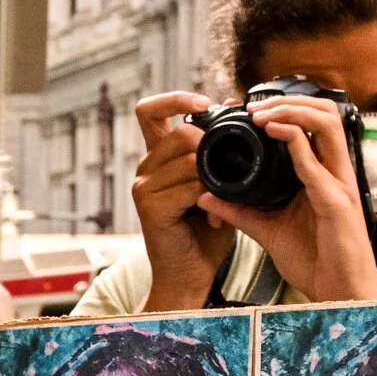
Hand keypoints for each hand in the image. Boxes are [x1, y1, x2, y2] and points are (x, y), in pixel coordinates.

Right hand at [131, 92, 232, 310]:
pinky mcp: (150, 208)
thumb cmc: (205, 234)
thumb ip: (220, 150)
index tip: (205, 103)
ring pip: (188, 157)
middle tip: (228, 177)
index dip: (176, 98)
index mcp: (157, 159)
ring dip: (214, 178)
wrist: (190, 277)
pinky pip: (190, 185)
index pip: (151, 111)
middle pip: (180, 132)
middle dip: (211, 148)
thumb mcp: (218, 183)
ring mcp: (143, 188)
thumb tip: (232, 103)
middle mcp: (144, 169)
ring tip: (221, 204)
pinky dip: (210, 198)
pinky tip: (214, 217)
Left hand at [196, 94, 376, 303]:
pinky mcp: (337, 202)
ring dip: (292, 110)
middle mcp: (336, 173)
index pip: (313, 126)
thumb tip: (206, 198)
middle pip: (325, 112)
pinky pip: (316, 161)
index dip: (286, 110)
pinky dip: (293, 140)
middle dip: (290, 100)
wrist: (340, 295)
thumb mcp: (268, 231)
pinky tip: (271, 131)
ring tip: (261, 113)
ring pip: (327, 123)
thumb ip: (241, 212)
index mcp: (324, 175)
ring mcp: (340, 184)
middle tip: (254, 107)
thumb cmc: (316, 263)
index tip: (249, 113)